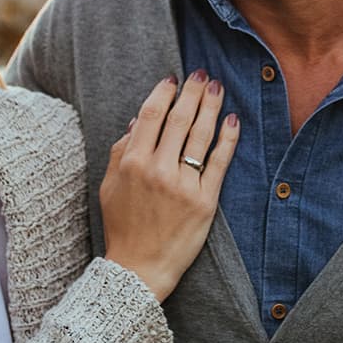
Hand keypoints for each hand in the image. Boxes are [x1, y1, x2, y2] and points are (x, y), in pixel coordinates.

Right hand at [98, 71, 239, 301]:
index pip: (151, 115)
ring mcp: (182, 184)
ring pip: (201, 135)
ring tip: (218, 87)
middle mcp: (157, 169)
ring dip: (211, 106)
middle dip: (192, 91)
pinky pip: (219, 162)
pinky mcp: (204, 201)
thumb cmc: (122, 227)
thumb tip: (137, 120)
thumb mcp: (109, 186)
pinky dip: (228, 139)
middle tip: (202, 74)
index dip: (164, 92)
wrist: (139, 269)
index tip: (173, 79)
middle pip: (180, 119)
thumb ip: (121, 151)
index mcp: (132, 162)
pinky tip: (232, 121)